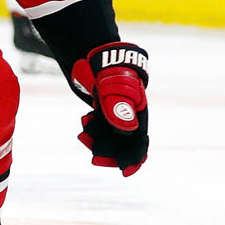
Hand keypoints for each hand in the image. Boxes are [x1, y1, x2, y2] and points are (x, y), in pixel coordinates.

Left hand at [73, 43, 148, 175]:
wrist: (88, 52)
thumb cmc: (102, 69)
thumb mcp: (110, 89)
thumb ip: (118, 109)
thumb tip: (129, 132)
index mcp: (137, 111)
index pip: (140, 142)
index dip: (134, 159)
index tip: (124, 171)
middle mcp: (128, 113)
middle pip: (124, 144)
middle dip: (110, 152)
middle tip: (93, 155)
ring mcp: (114, 110)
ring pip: (109, 137)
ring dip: (98, 142)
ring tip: (83, 135)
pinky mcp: (101, 106)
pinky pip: (100, 128)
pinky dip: (92, 131)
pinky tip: (84, 123)